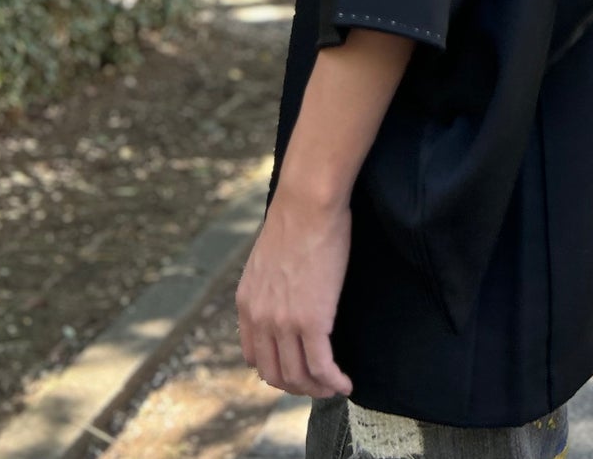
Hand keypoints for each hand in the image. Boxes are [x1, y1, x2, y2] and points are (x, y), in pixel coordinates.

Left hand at [236, 186, 353, 397]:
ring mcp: (284, 322)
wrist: (307, 203)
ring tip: (334, 385)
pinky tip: (346, 383)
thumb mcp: (267, 257)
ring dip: (317, 388)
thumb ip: (268, 284)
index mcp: (246, 303)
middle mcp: (259, 318)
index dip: (275, 369)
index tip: (295, 368)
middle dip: (297, 386)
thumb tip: (284, 292)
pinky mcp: (312, 321)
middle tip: (318, 384)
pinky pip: (322, 366)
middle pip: (274, 374)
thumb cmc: (296, 219)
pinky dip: (334, 381)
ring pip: (298, 376)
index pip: (254, 356)